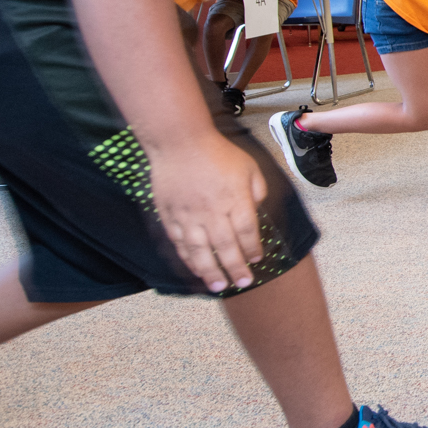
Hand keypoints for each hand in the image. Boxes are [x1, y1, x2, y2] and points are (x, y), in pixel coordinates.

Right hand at [149, 132, 267, 291]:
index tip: (257, 259)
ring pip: (200, 250)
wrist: (179, 141)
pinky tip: (194, 269)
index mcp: (235, 199)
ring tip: (217, 285)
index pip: (247, 232)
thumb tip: (258, 211)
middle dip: (235, 268)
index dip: (253, 249)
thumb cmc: (216, 153)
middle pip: (226, 246)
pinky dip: (187, 258)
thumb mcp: (249, 167)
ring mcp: (189, 215)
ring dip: (210, 271)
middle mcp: (212, 210)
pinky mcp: (170, 215)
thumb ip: (257, 190)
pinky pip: (179, 243)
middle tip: (242, 282)